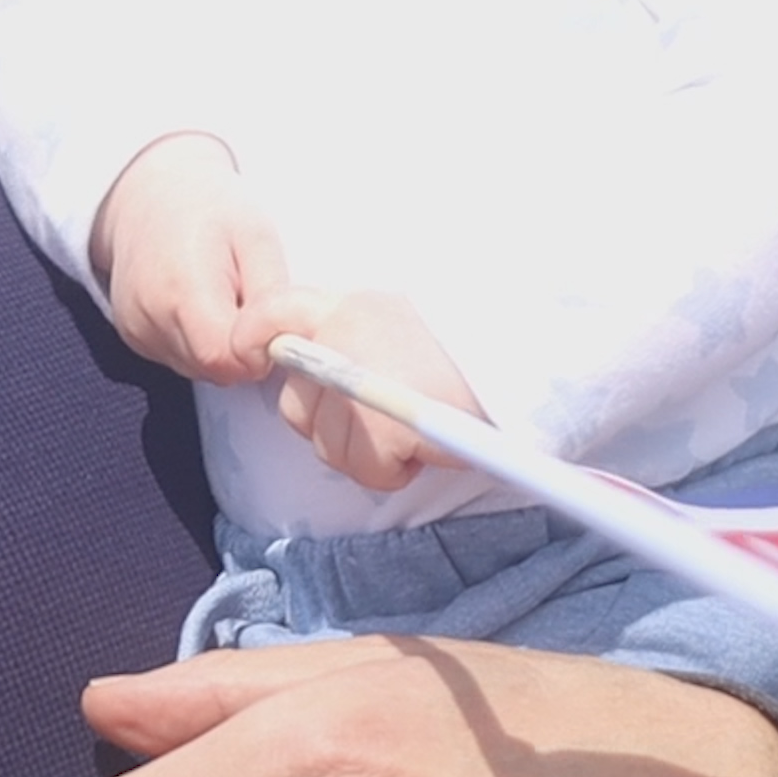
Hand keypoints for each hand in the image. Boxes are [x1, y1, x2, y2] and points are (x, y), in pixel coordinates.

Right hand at [90, 135, 288, 383]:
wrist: (152, 192)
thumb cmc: (208, 209)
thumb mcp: (256, 237)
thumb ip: (271, 298)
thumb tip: (283, 345)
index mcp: (183, 288)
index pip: (226, 359)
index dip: (256, 350)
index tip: (265, 319)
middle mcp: (151, 316)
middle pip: (213, 369)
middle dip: (240, 347)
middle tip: (245, 298)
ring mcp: (137, 329)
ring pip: (197, 369)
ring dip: (220, 345)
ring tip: (221, 294)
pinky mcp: (133, 335)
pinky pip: (178, 359)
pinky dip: (197, 341)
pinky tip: (199, 303)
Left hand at [234, 289, 481, 492]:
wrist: (524, 368)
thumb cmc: (463, 357)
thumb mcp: (397, 326)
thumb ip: (349, 343)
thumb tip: (307, 376)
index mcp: (348, 305)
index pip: (272, 311)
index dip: (253, 340)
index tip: (255, 362)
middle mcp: (347, 333)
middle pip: (295, 402)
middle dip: (329, 425)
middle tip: (380, 419)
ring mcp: (361, 378)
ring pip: (327, 444)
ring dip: (365, 451)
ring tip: (410, 428)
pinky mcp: (382, 424)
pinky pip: (365, 468)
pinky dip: (393, 471)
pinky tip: (422, 448)